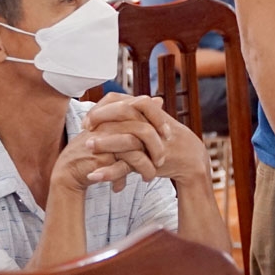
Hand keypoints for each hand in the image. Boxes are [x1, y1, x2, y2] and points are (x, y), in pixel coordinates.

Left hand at [83, 94, 209, 189]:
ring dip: (105, 142)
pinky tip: (94, 176)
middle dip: (100, 118)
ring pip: (126, 137)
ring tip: (87, 147)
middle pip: (122, 111)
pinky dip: (110, 172)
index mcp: (143, 108)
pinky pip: (128, 165)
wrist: (188, 155)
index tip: (87, 121)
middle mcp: (147, 120)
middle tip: (86, 129)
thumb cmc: (162, 137)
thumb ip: (127, 115)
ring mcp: (151, 139)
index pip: (116, 99)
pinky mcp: (151, 159)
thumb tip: (98, 111)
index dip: (99, 108)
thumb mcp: (146, 120)